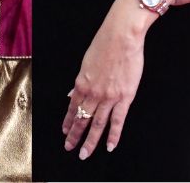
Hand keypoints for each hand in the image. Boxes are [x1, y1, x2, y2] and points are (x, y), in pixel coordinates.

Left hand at [63, 0, 149, 159]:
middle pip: (82, 119)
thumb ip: (80, 81)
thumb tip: (72, 94)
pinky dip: (113, 135)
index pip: (72, 108)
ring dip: (90, 141)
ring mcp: (108, 97)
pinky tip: (109, 146)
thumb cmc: (105, 43)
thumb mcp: (86, 62)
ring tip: (85, 153)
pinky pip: (117, 120)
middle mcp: (93, 93)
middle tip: (70, 148)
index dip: (67, 122)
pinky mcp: (124, 97)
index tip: (65, 132)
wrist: (122, 36)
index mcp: (81, 83)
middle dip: (75, 136)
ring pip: (97, 124)